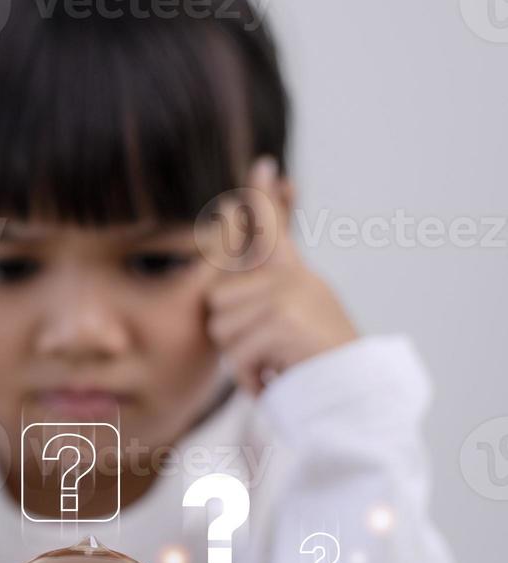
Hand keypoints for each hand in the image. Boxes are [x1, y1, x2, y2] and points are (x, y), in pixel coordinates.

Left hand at [205, 158, 357, 395]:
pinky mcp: (281, 320)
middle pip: (216, 299)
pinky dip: (251, 377)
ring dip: (242, 358)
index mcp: (292, 273)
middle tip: (267, 348)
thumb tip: (249, 252)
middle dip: (231, 333)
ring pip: (221, 328)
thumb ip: (267, 289)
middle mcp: (290, 276)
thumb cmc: (314, 359)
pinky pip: (237, 355)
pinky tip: (278, 376)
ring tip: (276, 362)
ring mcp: (286, 295)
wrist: (353, 392)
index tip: (263, 164)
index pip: (271, 226)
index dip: (263, 197)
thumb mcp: (294, 313)